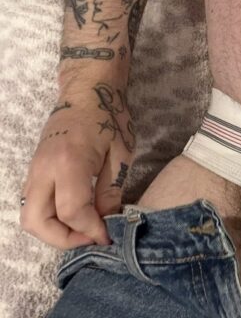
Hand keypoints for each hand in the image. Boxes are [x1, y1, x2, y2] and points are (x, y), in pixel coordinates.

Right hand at [19, 85, 136, 249]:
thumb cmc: (109, 118)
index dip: (90, 230)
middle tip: (92, 237)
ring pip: (29, 217)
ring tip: (84, 229)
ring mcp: (34, 170)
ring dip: (53, 232)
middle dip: (64, 239)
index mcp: (68, 162)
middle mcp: (43, 169)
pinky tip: (75, 216)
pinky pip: (33, 205)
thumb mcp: (121, 154)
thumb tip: (107, 223)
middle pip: (37, 222)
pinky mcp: (34, 171)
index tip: (109, 236)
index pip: (71, 212)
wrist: (87, 91)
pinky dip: (49, 219)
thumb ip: (111, 191)